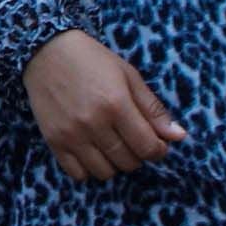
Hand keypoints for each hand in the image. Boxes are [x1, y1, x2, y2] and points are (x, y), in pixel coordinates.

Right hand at [25, 27, 183, 181]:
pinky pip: (78, 174)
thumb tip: (179, 136)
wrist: (46, 51)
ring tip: (112, 146)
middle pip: (128, 162)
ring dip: (115, 164)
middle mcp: (94, 123)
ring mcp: (71, 134)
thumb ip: (153, 109)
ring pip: (105, 172)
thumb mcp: (129, 76)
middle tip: (133, 140)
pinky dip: (89, 169)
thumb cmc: (92, 60)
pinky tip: (92, 151)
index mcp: (116, 104)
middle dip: (138, 155)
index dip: (158, 150)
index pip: (148, 147)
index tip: (157, 144)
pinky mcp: (54, 141)